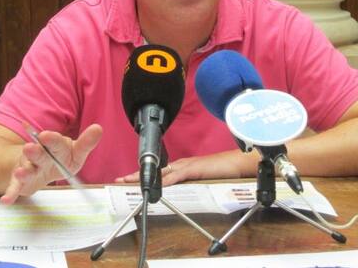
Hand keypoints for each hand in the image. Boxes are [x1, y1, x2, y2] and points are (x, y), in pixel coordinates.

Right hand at [0, 124, 102, 204]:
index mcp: (55, 145)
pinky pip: (15, 187)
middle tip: (30, 148)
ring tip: (21, 172)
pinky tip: (6, 201)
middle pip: (38, 153)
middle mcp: (40, 154)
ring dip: (23, 171)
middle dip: (35, 151)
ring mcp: (29, 166)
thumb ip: (86, 143)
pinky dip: (11, 193)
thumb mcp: (76, 151)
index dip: (51, 139)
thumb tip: (99, 128)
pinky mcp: (21, 181)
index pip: (55, 141)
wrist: (39, 164)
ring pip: (26, 168)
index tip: (46, 136)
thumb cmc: (60, 157)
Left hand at [114, 149, 257, 186]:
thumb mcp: (201, 180)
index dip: (142, 176)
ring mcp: (187, 166)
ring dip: (145, 177)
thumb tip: (177, 193)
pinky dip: (165, 181)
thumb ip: (189, 184)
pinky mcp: (194, 169)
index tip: (127, 180)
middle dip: (136, 175)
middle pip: (155, 170)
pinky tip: (156, 185)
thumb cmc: (222, 172)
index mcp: (182, 167)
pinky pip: (177, 176)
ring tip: (129, 181)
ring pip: (161, 172)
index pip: (158, 172)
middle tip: (119, 180)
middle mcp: (181, 164)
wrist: (238, 164)